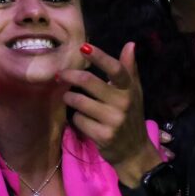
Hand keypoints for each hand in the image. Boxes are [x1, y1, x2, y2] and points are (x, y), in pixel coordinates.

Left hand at [58, 42, 161, 184]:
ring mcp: (113, 120)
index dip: (100, 57)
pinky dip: (75, 118)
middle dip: (69, 76)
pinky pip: (78, 119)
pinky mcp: (103, 135)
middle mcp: (123, 103)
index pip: (116, 70)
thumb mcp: (133, 93)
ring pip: (78, 101)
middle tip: (60, 74)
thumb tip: (130, 44)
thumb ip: (128, 69)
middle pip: (88, 81)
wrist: (134, 150)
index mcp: (129, 90)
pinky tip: (82, 120)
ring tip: (70, 98)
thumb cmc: (130, 116)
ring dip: (69, 98)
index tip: (83, 47)